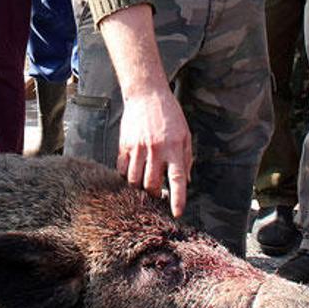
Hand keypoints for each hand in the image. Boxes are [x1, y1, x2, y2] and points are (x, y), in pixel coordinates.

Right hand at [117, 88, 191, 217]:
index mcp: (174, 148)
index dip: (177, 199)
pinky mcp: (124, 145)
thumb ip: (186, 158)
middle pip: (151, 184)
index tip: (177, 213)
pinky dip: (126, 175)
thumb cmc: (169, 115)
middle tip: (156, 193)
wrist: (146, 94)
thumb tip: (187, 182)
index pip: (177, 179)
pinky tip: (132, 170)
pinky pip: (121, 169)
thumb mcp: (185, 135)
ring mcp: (138, 148)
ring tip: (143, 181)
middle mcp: (156, 150)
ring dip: (138, 186)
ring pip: (133, 180)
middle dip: (153, 194)